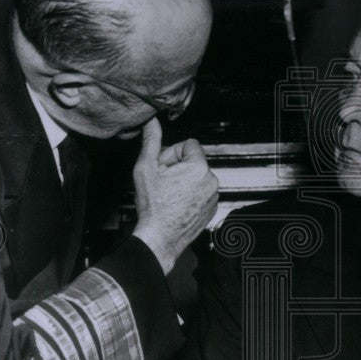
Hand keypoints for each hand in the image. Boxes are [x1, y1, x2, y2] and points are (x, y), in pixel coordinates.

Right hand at [132, 118, 218, 273]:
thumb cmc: (152, 205)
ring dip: (184, 181)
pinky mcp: (213, 208)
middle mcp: (212, 180)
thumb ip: (151, 142)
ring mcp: (214, 196)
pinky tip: (177, 204)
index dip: (172, 153)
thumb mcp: (146, 168)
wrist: (160, 238)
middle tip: (163, 183)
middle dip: (177, 167)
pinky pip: (202, 192)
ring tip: (169, 195)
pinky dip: (191, 195)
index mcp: (199, 167)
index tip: (163, 167)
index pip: (189, 144)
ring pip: (197, 177)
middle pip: (193, 161)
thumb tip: (151, 122)